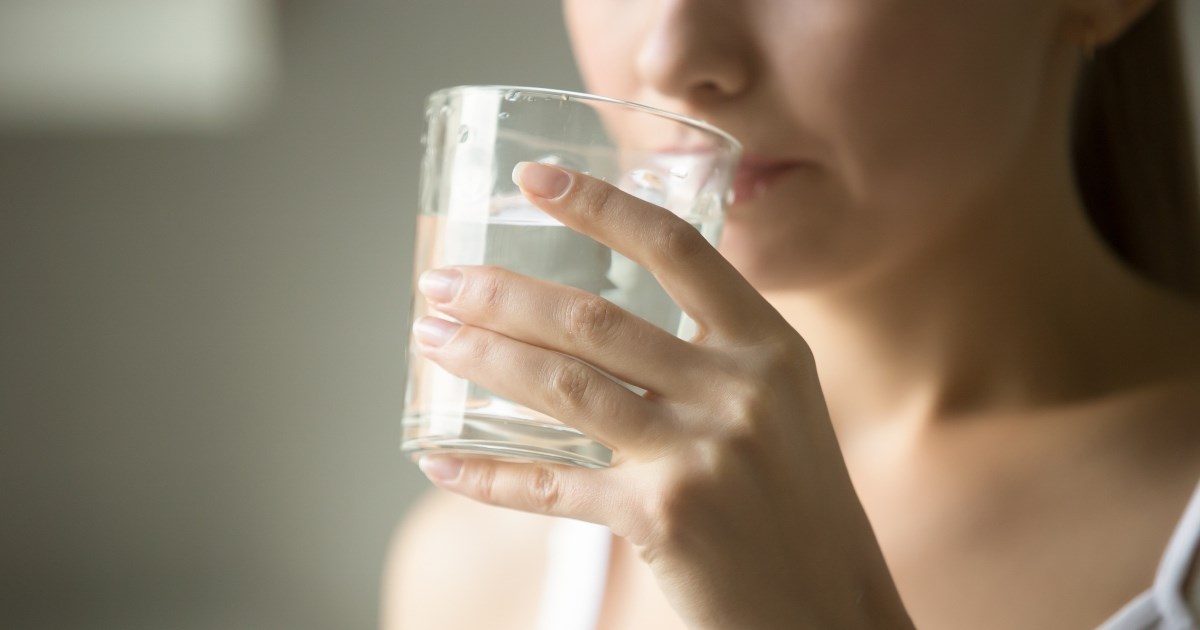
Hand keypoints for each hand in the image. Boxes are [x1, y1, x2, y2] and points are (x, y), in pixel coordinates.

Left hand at [412, 162, 912, 629]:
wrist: (829, 610)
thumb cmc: (796, 505)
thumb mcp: (781, 407)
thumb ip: (713, 357)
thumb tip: (604, 323)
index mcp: (770, 346)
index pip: (676, 247)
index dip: (599, 204)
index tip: (532, 178)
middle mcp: (739, 389)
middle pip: (595, 318)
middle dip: (503, 293)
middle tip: (442, 282)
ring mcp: (701, 453)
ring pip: (565, 386)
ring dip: (483, 357)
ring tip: (430, 339)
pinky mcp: (663, 518)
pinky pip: (552, 485)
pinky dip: (488, 473)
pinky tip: (441, 459)